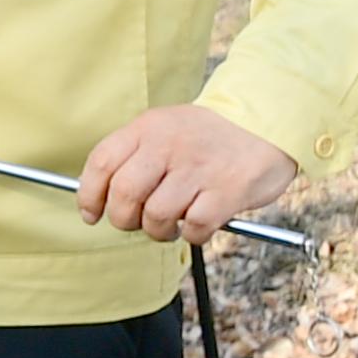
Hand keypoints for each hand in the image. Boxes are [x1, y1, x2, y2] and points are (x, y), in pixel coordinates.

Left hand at [78, 105, 297, 243]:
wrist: (267, 122)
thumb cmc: (210, 134)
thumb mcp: (166, 127)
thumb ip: (136, 154)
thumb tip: (102, 196)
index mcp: (147, 128)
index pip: (102, 163)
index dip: (89, 195)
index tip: (91, 214)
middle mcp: (168, 146)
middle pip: (124, 194)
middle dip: (123, 219)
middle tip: (136, 223)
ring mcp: (198, 168)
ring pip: (156, 215)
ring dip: (158, 231)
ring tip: (170, 225)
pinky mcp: (228, 190)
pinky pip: (196, 226)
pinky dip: (192, 235)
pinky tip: (197, 226)